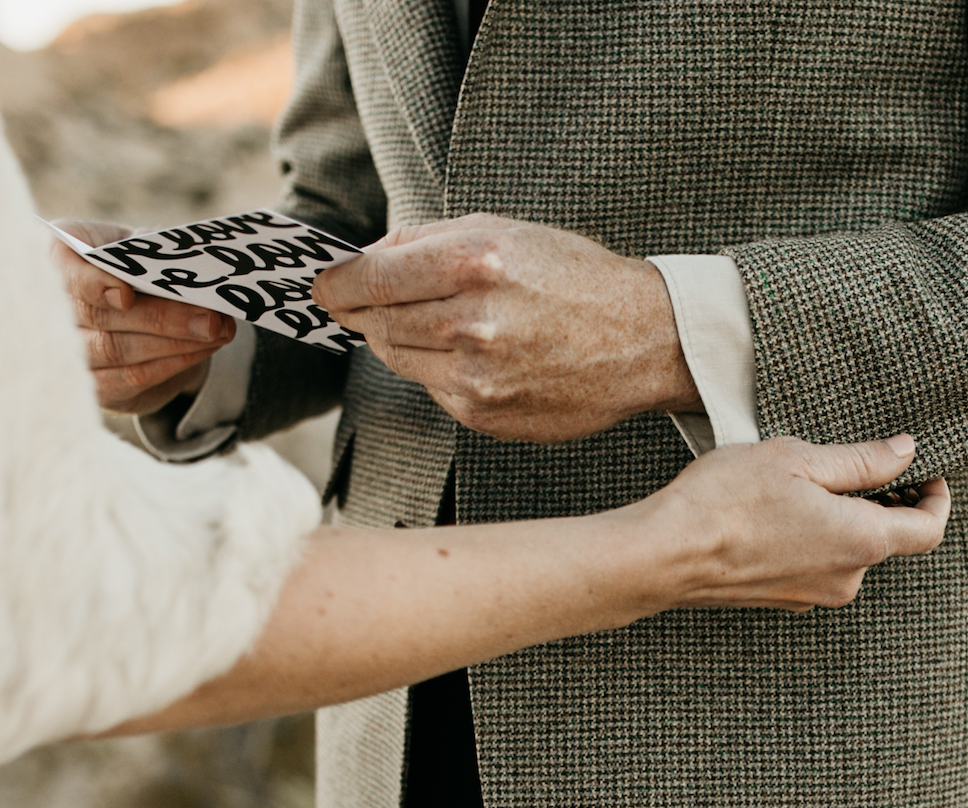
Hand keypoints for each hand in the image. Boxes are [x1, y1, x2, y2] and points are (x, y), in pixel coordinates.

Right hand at [50, 218, 236, 414]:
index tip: (125, 295)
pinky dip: (171, 364)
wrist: (132, 306)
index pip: (65, 274)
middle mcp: (50, 306)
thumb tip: (190, 276)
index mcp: (57, 256)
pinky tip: (202, 351)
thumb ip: (151, 254)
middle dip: (161, 319)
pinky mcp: (94, 384)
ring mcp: (67, 350)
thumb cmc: (132, 265)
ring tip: (217, 332)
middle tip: (210, 318)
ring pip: (117, 351)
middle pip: (100, 317)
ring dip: (174, 343)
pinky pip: (131, 377)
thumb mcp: (138, 247)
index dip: (93, 285)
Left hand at [314, 213, 698, 443]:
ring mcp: (477, 376)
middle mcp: (472, 322)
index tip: (323, 286)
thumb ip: (425, 240)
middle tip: (369, 304)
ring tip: (441, 325)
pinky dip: (439, 372)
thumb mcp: (503, 230)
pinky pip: (432, 390)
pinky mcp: (485, 415)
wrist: (644, 340)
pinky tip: (477, 356)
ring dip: (402, 341)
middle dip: (366, 311)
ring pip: (396, 359)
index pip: (368, 278)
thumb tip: (362, 259)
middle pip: (375, 322)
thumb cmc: (574, 277)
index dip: (335, 283)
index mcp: (474, 262)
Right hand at [629, 436, 949, 612]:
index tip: (927, 473)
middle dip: (883, 501)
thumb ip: (861, 461)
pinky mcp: (785, 600)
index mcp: (861, 541)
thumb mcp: (799, 460)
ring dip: (842, 518)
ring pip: (848, 551)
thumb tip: (905, 452)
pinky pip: (817, 565)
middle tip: (859, 463)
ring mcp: (814, 595)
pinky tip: (779, 512)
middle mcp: (846, 579)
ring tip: (804, 483)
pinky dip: (814, 538)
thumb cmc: (727, 501)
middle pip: (887, 539)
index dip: (936, 498)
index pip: (928, 529)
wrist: (665, 554)